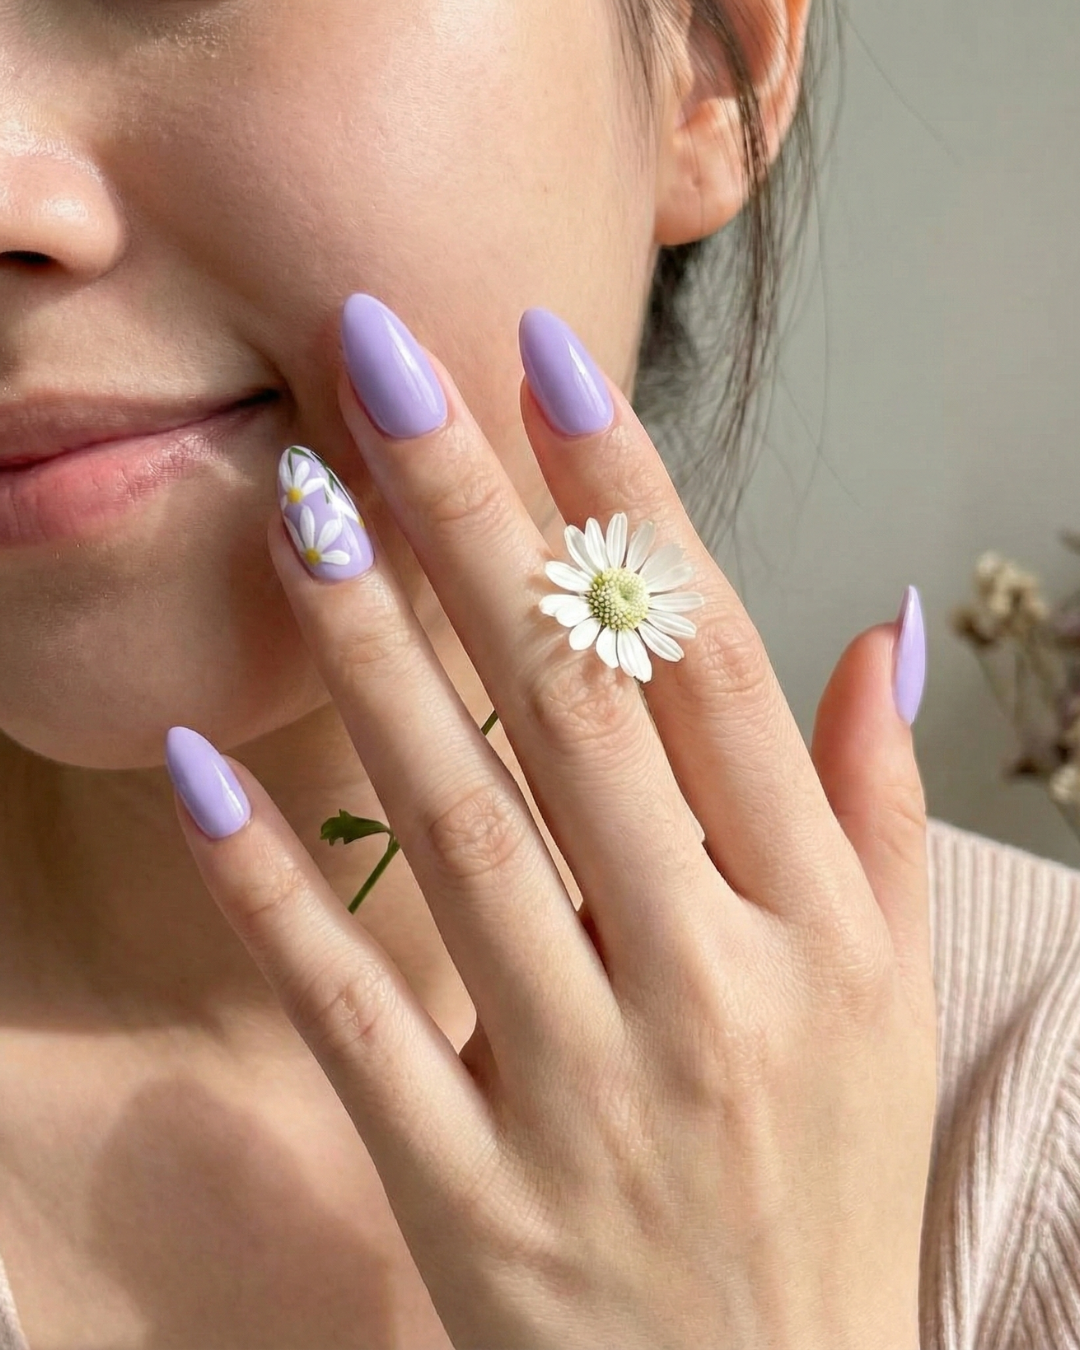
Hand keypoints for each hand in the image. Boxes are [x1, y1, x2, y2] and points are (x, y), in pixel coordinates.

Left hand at [166, 296, 936, 1349]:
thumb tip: (875, 629)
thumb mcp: (895, 994)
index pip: (711, 667)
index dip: (627, 501)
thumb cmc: (827, 1187)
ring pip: (458, 829)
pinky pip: (357, 1015)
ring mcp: (584, 1090)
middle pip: (572, 709)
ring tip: (297, 506)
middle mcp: (709, 986)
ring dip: (366, 658)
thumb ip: (880, 806)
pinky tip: (202, 771)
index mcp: (819, 924)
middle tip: (379, 367)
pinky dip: (276, 889)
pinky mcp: (467, 1189)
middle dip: (472, 521)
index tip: (545, 362)